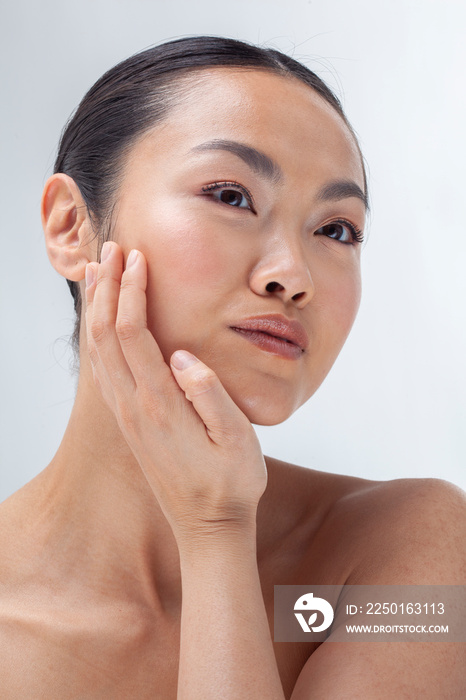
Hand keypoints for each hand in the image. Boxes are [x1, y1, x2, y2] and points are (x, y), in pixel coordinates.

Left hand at [84, 242, 266, 543]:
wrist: (207, 528)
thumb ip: (210, 394)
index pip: (133, 333)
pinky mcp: (130, 422)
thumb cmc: (230, 483)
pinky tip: (102, 322)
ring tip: (99, 272)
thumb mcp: (237, 439)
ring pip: (98, 351)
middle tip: (112, 249)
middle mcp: (133, 407)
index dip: (131, 291)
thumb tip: (182, 355)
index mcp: (159, 404)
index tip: (138, 257)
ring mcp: (127, 416)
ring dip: (96, 307)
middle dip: (107, 287)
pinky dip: (97, 337)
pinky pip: (103, 370)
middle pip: (105, 335)